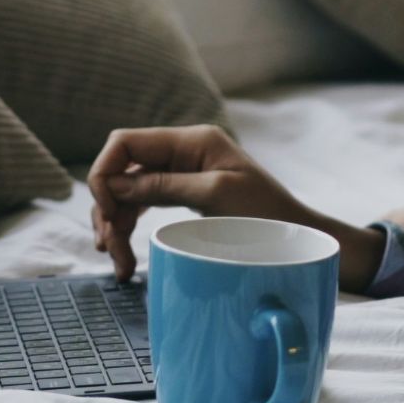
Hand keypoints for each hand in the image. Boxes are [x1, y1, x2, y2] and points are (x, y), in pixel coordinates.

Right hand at [87, 123, 386, 290]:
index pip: (126, 142)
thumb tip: (113, 185)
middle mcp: (183, 151)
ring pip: (128, 191)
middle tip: (109, 248)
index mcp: (192, 140)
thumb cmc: (269, 214)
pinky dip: (131, 228)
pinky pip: (143, 205)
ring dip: (116, 224)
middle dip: (109, 207)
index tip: (106, 211)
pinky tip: (126, 254)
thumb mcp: (216, 196)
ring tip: (118, 262)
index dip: (104, 172)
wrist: (299, 236)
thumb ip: (163, 186)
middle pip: (122, 169)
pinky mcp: (184, 194)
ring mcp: (183, 172)